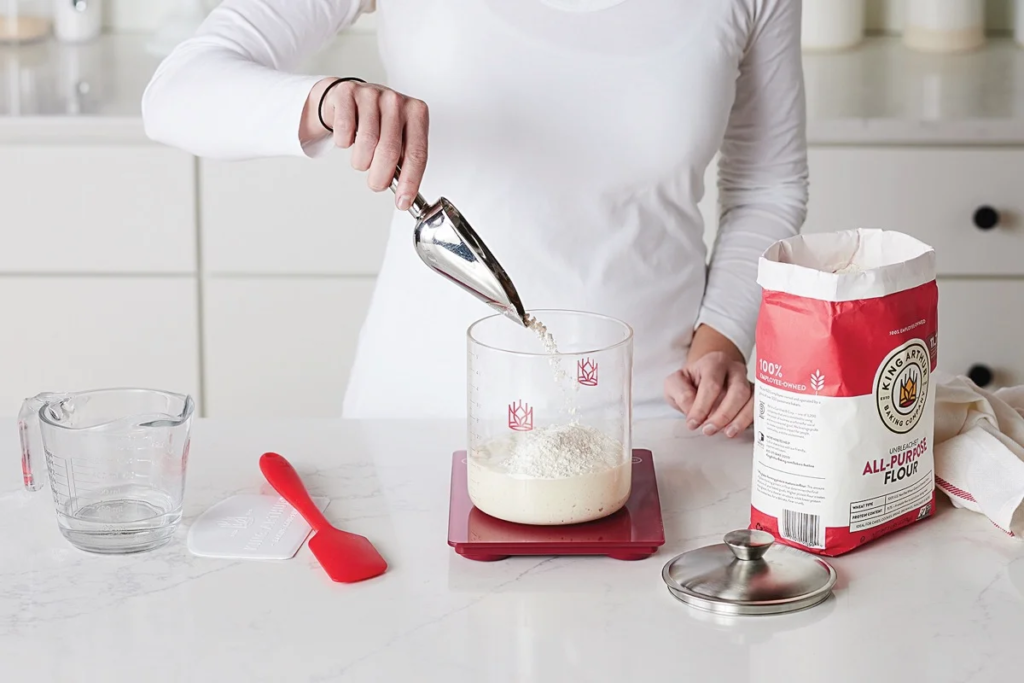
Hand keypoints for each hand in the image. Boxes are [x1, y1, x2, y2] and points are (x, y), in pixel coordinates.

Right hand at [302, 77, 428, 211]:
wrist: (349, 98)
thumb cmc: (378, 122)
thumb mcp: (398, 138)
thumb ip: (405, 162)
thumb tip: (405, 195)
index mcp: (416, 113)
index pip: (417, 153)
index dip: (410, 182)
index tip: (403, 201)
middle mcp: (396, 101)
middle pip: (390, 151)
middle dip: (381, 177)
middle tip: (377, 184)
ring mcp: (372, 94)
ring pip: (366, 143)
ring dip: (361, 162)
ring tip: (362, 159)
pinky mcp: (347, 93)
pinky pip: (344, 130)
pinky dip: (344, 143)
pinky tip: (349, 139)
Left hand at [664, 326, 752, 437]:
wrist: (703, 378)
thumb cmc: (690, 382)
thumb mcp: (674, 384)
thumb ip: (680, 393)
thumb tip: (693, 410)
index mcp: (713, 362)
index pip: (711, 384)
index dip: (702, 406)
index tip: (693, 423)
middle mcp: (734, 369)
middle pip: (737, 391)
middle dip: (723, 414)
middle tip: (709, 430)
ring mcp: (747, 382)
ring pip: (752, 399)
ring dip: (740, 419)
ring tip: (727, 433)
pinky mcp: (755, 395)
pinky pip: (759, 408)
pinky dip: (751, 420)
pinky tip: (739, 430)